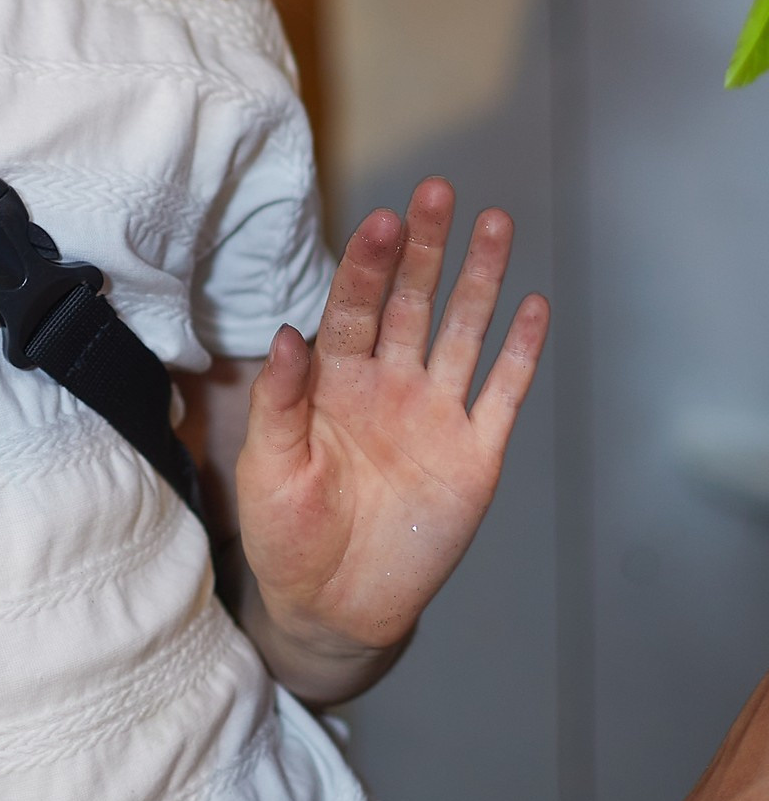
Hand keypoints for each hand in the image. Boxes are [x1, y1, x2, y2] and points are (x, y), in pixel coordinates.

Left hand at [235, 180, 548, 697]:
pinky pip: (501, 395)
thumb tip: (286, 334)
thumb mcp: (267, 467)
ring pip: (463, 333)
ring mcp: (435, 417)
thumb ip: (279, 401)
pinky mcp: (473, 456)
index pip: (353, 307)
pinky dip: (519, 353)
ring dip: (480, 280)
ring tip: (495, 224)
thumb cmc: (286, 534)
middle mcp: (389, 386)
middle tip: (440, 192)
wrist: (331, 608)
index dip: (368, 265)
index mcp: (333, 381)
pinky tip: (532, 308)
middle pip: (413, 303)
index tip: (383, 221)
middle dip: (427, 249)